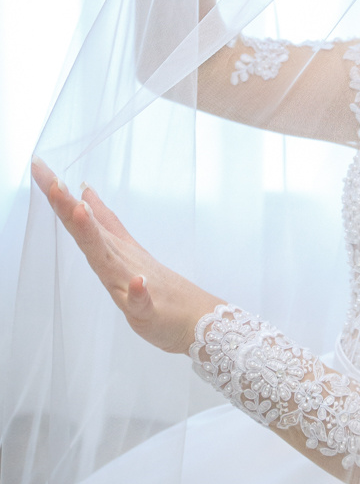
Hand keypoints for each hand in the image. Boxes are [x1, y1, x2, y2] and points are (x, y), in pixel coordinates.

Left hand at [31, 158, 220, 354]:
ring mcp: (134, 285)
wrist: (197, 318)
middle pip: (89, 233)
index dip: (58, 195)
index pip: (80, 219)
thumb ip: (105, 222)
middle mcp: (121, 261)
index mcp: (112, 250)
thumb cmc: (160, 288)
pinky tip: (139, 282)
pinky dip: (140, 291)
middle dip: (69, 208)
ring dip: (95, 236)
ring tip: (80, 211)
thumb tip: (84, 192)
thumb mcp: (124, 251)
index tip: (37, 165)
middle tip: (52, 181)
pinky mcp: (148, 311)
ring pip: (109, 260)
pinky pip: (142, 302)